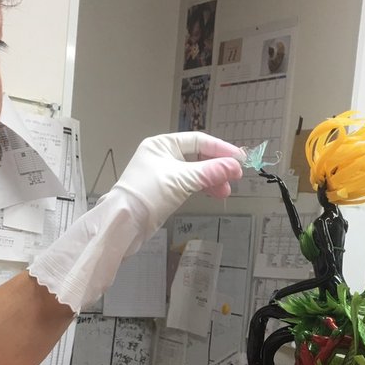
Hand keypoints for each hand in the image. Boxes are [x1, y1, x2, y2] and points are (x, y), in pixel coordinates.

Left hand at [28, 132, 242, 314]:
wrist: (124, 223)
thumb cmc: (148, 194)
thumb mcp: (182, 180)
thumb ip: (210, 172)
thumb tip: (235, 166)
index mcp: (162, 144)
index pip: (198, 140)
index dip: (221, 149)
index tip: (240, 159)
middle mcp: (162, 155)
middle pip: (198, 156)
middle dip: (218, 167)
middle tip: (236, 178)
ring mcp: (163, 173)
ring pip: (195, 172)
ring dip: (212, 179)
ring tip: (226, 192)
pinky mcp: (164, 191)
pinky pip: (189, 184)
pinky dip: (202, 188)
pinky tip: (214, 194)